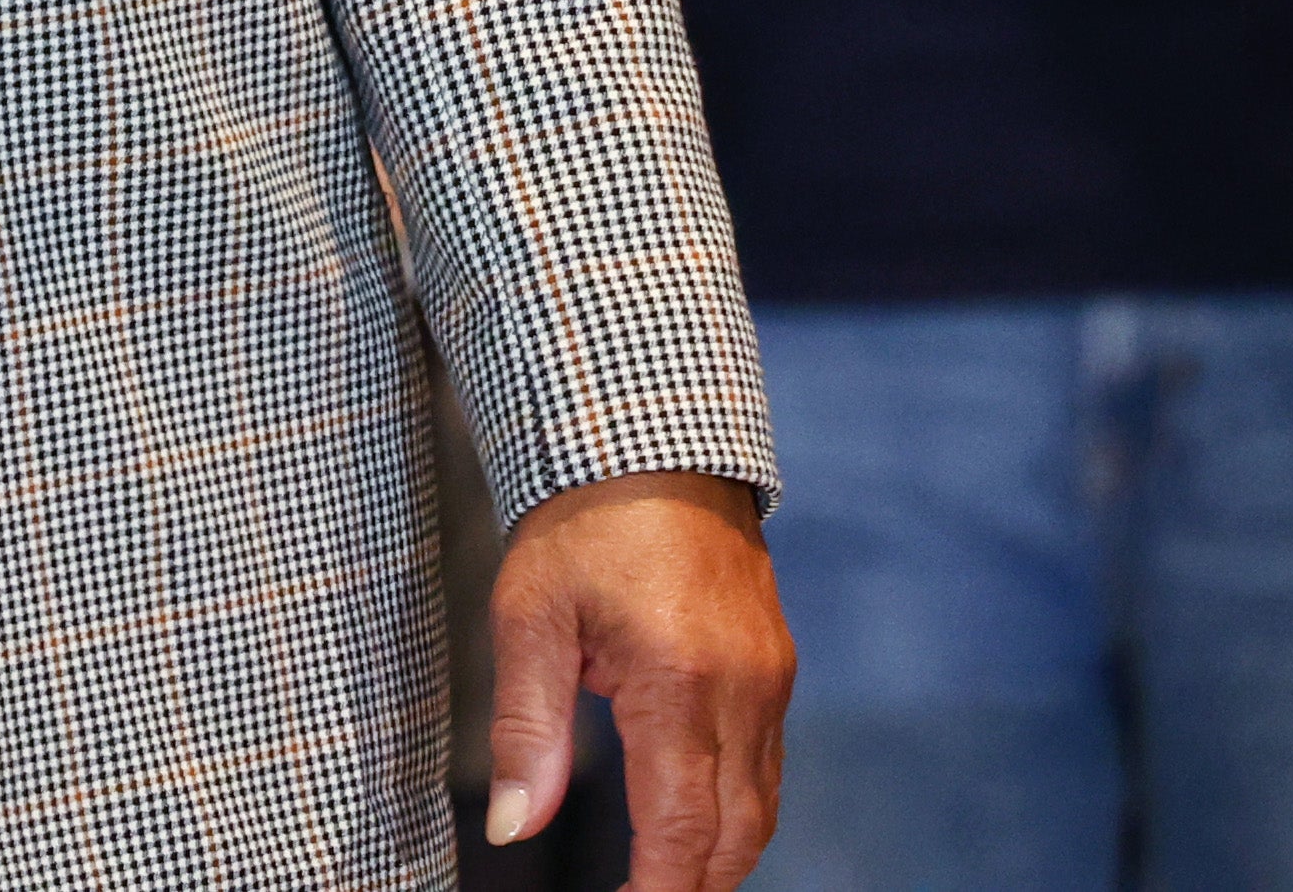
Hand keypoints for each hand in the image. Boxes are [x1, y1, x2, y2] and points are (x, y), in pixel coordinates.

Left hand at [481, 472, 787, 888]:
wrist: (650, 445)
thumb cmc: (578, 523)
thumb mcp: (530, 617)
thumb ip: (528, 730)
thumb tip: (514, 824)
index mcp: (680, 681)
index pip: (680, 827)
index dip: (656, 888)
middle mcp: (743, 690)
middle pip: (735, 833)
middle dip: (692, 883)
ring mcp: (771, 680)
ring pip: (763, 806)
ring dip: (719, 853)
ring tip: (664, 878)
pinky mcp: (778, 667)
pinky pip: (769, 764)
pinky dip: (737, 806)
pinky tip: (694, 816)